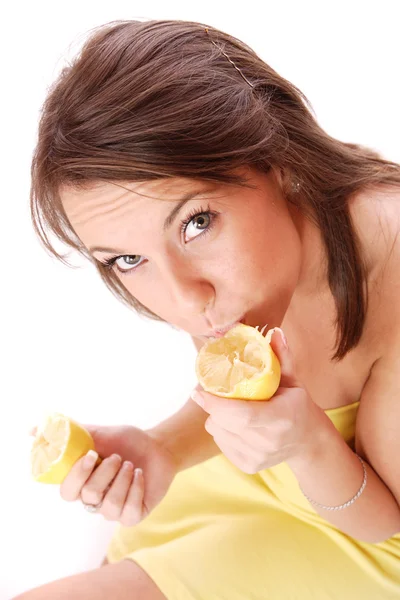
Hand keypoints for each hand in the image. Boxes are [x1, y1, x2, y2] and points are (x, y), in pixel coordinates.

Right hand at [30, 424, 177, 525]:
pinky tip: (140, 475)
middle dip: (105, 473)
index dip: (77, 476)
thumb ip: (68, 434)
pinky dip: (137, 488)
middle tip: (117, 457)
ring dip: (123, 479)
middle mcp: (95, 500)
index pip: (67, 491)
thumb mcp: (98, 433)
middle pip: (88, 496)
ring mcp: (113, 510)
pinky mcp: (133, 516)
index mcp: (82, 483)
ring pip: (109, 505)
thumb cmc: (125, 441)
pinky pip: (129, 512)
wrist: (157, 446)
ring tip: (130, 464)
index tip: (91, 455)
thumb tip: (32, 431)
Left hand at [191, 328, 329, 473]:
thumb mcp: (293, 380)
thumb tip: (274, 332)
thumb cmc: (297, 405)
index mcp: (282, 419)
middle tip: (208, 391)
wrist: (307, 442)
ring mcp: (258, 458)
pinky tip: (234, 423)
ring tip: (229, 407)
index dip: (216, 403)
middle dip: (211, 406)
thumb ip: (282, 357)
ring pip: (218, 433)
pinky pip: (221, 443)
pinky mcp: (249, 466)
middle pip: (224, 424)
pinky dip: (221, 430)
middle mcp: (269, 442)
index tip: (198, 390)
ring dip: (216, 417)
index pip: (241, 415)